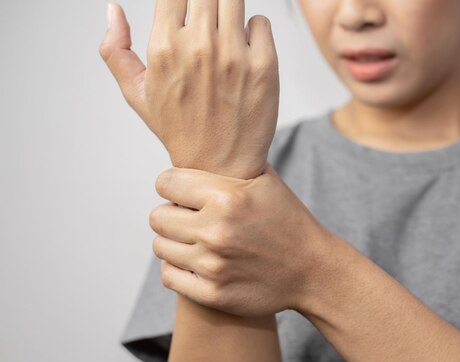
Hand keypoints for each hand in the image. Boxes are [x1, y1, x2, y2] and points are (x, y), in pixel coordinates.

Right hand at [99, 2, 279, 178]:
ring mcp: (234, 55)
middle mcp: (199, 47)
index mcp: (164, 48)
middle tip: (209, 19)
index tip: (187, 8)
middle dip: (207, 2)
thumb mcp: (137, 94)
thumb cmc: (179, 129)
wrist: (220, 165)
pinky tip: (244, 49)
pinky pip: (261, 22)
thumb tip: (112, 10)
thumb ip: (115, 50)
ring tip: (225, 30)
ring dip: (230, 8)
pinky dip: (254, 29)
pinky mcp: (264, 65)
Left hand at [148, 163, 334, 316]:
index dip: (173, 186)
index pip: (165, 183)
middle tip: (191, 218)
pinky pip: (169, 276)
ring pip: (160, 246)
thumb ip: (230, 163)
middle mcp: (216, 230)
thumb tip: (198, 141)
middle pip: (157, 217)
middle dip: (172, 215)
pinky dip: (178, 268)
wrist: (312, 271)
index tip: (184, 193)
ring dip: (174, 242)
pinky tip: (196, 261)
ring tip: (196, 240)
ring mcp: (212, 265)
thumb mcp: (266, 181)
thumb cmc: (288, 222)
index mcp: (228, 197)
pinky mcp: (212, 293)